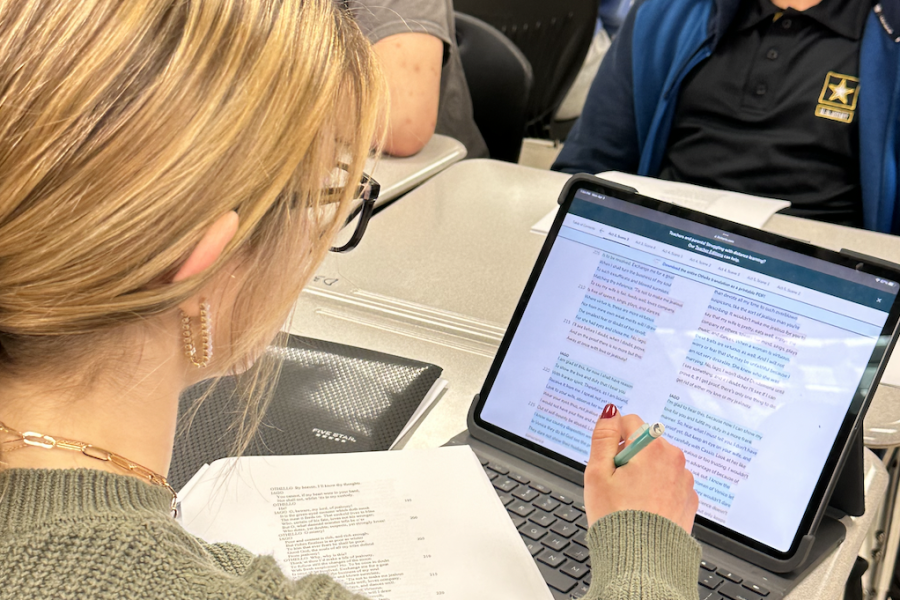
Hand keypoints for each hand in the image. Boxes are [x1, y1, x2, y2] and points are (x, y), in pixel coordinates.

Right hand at [583, 405, 698, 532]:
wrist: (643, 560)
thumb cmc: (617, 517)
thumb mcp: (597, 473)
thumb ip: (603, 437)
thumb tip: (609, 412)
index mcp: (651, 447)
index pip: (629, 422)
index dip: (613, 440)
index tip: (609, 463)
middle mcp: (674, 459)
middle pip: (645, 443)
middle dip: (630, 456)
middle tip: (617, 485)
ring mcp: (684, 480)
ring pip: (658, 463)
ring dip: (644, 473)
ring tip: (631, 500)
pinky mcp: (689, 499)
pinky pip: (670, 483)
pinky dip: (658, 490)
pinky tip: (645, 508)